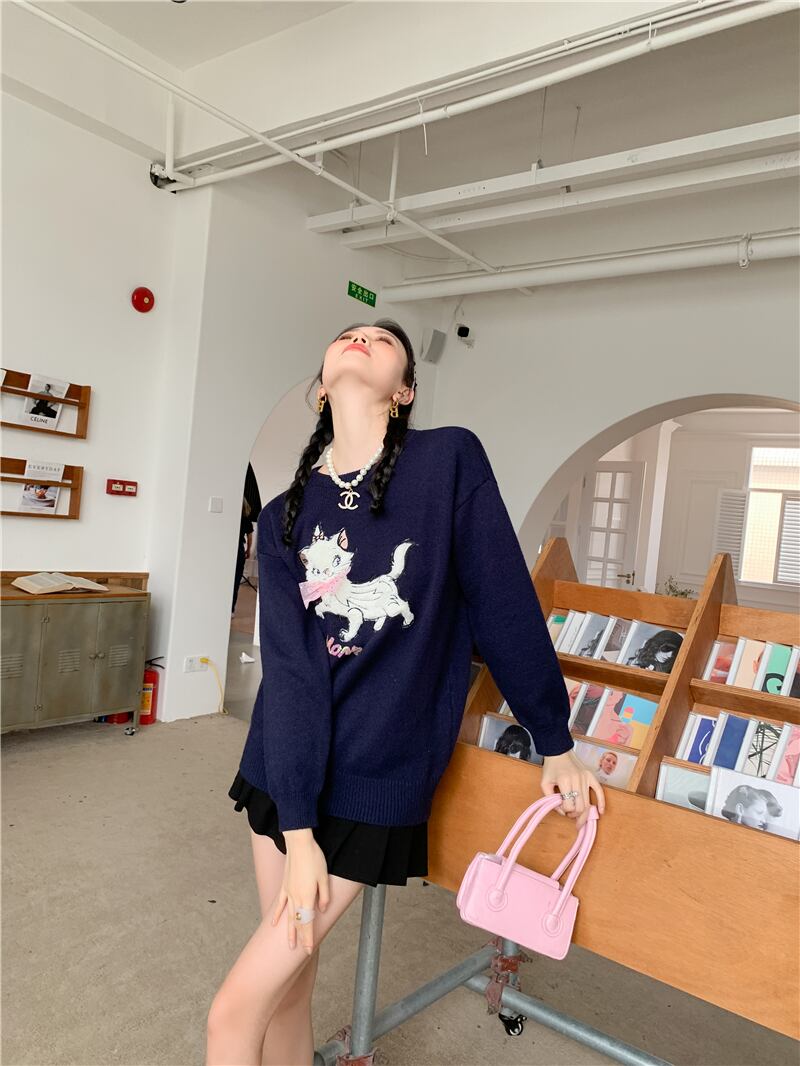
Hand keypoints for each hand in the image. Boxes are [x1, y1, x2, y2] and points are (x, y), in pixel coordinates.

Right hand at [270, 832, 329, 953]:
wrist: (299, 844)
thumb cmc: (314, 859)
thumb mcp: (324, 878)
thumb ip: (324, 896)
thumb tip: (322, 910)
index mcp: (307, 897)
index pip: (307, 923)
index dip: (308, 937)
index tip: (309, 950)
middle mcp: (296, 898)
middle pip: (297, 923)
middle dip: (300, 939)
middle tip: (301, 952)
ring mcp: (288, 893)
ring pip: (288, 917)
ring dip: (288, 932)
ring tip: (289, 945)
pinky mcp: (284, 886)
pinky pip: (280, 905)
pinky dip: (276, 915)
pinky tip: (273, 924)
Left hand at [540, 749, 604, 828]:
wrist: (559, 751)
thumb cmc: (551, 767)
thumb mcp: (544, 783)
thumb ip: (550, 799)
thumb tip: (562, 811)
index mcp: (564, 781)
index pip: (569, 805)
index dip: (565, 811)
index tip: (561, 810)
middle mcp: (577, 780)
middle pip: (580, 806)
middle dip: (575, 815)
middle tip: (570, 816)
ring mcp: (585, 778)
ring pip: (588, 802)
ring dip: (583, 813)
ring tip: (579, 819)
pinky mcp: (591, 776)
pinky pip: (599, 791)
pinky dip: (601, 802)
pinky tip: (600, 811)